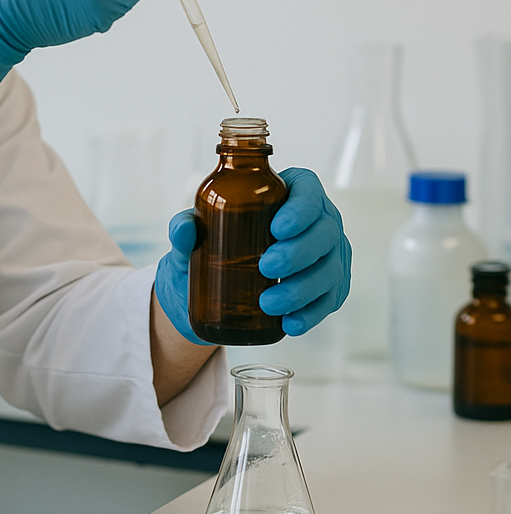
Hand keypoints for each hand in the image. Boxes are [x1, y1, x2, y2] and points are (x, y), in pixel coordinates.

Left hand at [154, 168, 350, 341]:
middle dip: (299, 251)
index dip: (301, 207)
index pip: (308, 189)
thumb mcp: (193, 234)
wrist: (211, 286)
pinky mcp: (328, 288)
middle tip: (266, 266)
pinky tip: (290, 323)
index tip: (276, 228)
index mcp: (287, 194)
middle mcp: (316, 221)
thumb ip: (183, 227)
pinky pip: (330, 300)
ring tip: (269, 303)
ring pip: (330, 269)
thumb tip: (184, 230)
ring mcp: (327, 255)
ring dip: (303, 288)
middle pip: (325, 231)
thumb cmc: (210, 243)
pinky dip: (311, 313)